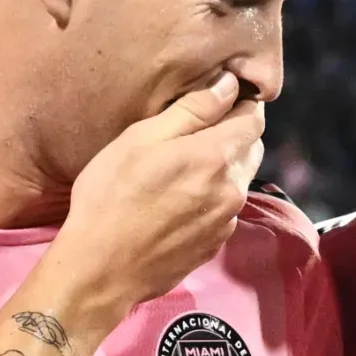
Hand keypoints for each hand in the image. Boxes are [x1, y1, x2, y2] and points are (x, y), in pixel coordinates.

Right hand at [49, 71, 264, 309]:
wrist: (101, 270)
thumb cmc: (110, 196)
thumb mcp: (141, 139)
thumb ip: (192, 109)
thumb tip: (230, 85)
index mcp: (216, 156)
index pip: (254, 118)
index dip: (240, 104)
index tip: (218, 101)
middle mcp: (232, 188)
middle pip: (251, 148)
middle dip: (233, 134)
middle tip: (193, 134)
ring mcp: (226, 220)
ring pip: (239, 180)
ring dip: (223, 167)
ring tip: (182, 169)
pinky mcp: (215, 244)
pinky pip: (226, 209)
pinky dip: (212, 197)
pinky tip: (179, 202)